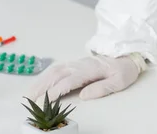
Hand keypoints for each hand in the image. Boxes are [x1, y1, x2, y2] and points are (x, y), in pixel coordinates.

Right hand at [27, 54, 145, 100]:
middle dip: (41, 87)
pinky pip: (56, 69)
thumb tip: (84, 95)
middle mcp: (80, 65)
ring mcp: (76, 63)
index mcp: (90, 69)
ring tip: (29, 93)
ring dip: (40, 81)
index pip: (69, 81)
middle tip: (30, 99)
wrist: (127, 57)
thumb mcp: (119, 81)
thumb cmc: (123, 70)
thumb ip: (102, 88)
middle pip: (56, 75)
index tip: (46, 101)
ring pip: (53, 71)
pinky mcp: (75, 64)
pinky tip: (39, 84)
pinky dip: (45, 76)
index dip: (56, 91)